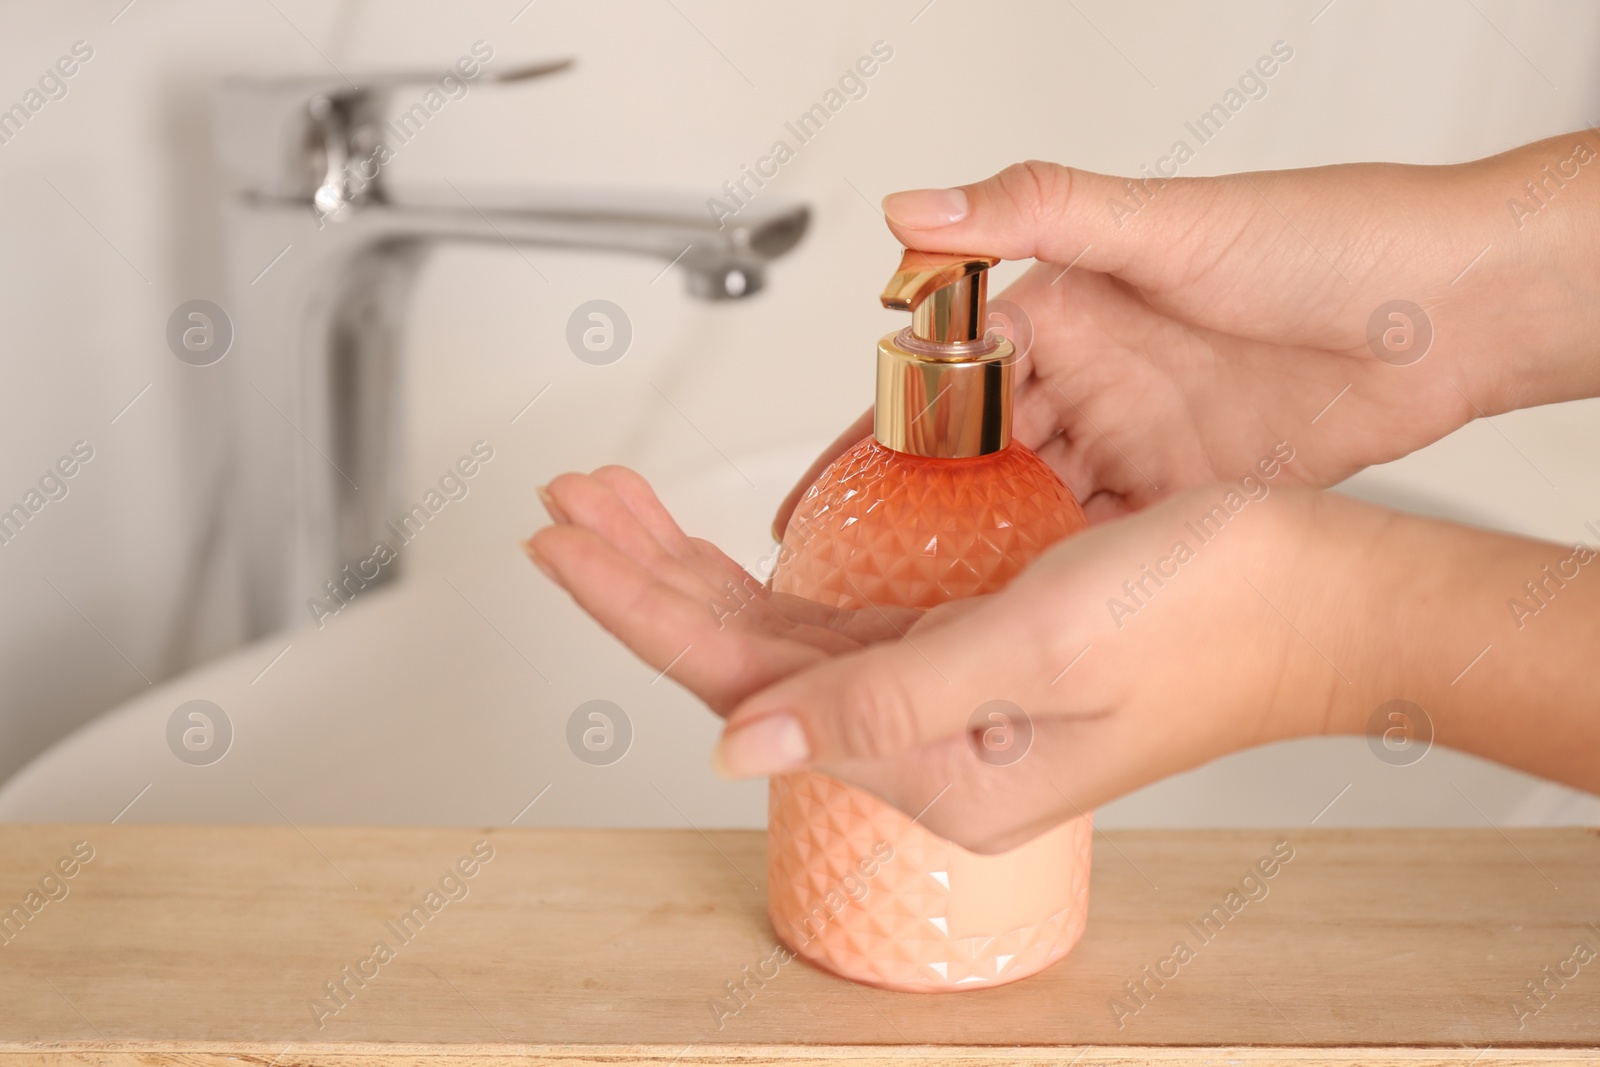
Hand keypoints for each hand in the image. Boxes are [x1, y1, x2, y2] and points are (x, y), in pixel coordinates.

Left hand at [530, 465, 1369, 852]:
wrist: (1324, 597)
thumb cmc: (1215, 616)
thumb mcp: (1036, 652)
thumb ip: (881, 701)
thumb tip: (737, 741)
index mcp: (933, 767)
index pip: (743, 682)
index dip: (642, 605)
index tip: (567, 540)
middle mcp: (926, 746)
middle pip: (745, 657)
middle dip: (649, 574)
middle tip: (571, 502)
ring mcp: (944, 702)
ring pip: (781, 634)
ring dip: (696, 570)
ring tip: (621, 508)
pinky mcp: (970, 655)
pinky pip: (838, 618)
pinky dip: (772, 575)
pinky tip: (726, 552)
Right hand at [776, 134, 1599, 535]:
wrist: (1448, 313)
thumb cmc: (1322, 241)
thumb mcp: (1165, 224)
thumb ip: (1035, 210)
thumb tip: (912, 209)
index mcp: (1062, 308)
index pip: (945, 377)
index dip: (882, 436)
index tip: (828, 493)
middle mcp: (1089, 376)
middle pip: (976, 458)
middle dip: (921, 516)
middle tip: (864, 578)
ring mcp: (1134, 438)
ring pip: (1031, 509)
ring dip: (986, 555)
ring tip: (927, 611)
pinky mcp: (1182, 490)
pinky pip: (1102, 543)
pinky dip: (1063, 576)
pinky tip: (1027, 613)